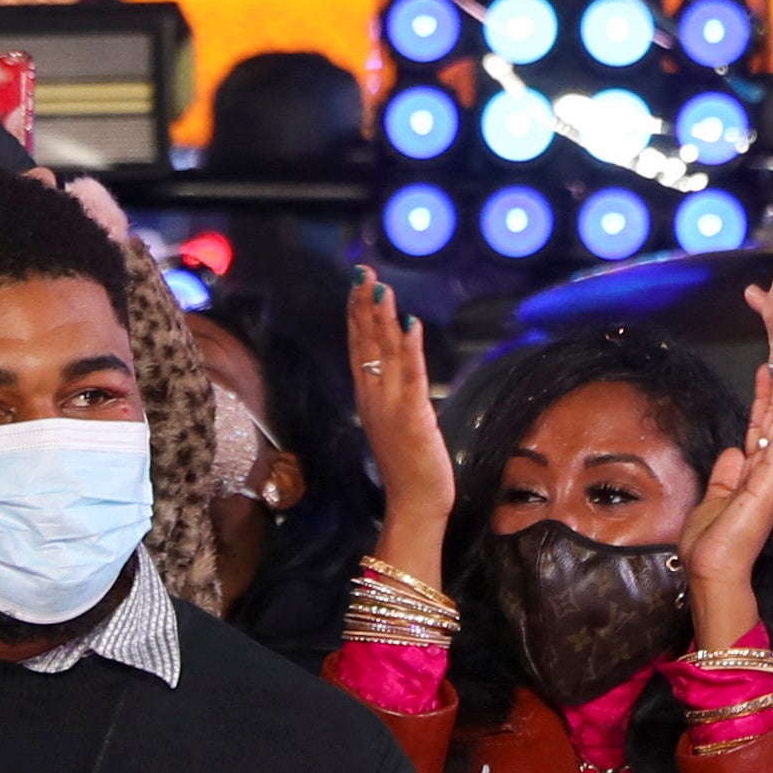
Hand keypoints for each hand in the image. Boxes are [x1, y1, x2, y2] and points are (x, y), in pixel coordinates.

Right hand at [348, 268, 452, 589]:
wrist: (415, 501)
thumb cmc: (410, 463)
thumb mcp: (399, 418)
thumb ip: (395, 389)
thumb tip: (399, 358)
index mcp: (369, 396)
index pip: (359, 346)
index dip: (357, 312)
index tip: (357, 283)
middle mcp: (373, 397)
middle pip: (365, 343)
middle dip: (364, 305)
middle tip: (363, 271)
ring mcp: (390, 406)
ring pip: (383, 354)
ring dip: (382, 318)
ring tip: (381, 287)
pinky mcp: (412, 417)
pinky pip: (410, 376)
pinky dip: (409, 348)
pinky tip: (410, 324)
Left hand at [677, 349, 772, 646]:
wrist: (715, 569)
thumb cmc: (712, 543)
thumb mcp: (715, 501)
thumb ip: (726, 476)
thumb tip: (733, 452)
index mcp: (752, 473)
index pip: (760, 426)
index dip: (764, 397)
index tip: (768, 368)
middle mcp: (766, 469)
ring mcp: (771, 473)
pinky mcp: (771, 480)